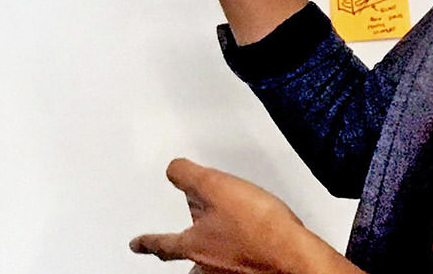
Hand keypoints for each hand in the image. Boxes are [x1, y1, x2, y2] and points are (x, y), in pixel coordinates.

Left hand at [130, 158, 352, 273]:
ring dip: (214, 260)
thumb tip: (172, 169)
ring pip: (213, 269)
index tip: (135, 244)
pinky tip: (256, 249)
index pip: (161, 242)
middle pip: (189, 264)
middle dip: (184, 258)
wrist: (296, 258)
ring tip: (223, 249)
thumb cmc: (260, 229)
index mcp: (194, 245)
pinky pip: (240, 268)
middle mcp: (210, 266)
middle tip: (181, 253)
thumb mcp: (215, 186)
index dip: (146, 241)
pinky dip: (242, 260)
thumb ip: (188, 175)